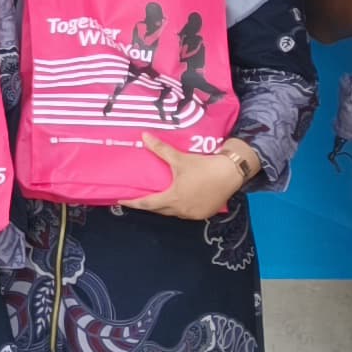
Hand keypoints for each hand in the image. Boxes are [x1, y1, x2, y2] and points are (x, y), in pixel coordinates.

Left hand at [120, 137, 254, 222]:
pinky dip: (180, 208)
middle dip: (148, 205)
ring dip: (164, 208)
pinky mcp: (204, 214)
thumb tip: (144, 136)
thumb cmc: (203, 166)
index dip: (133, 203)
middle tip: (138, 198)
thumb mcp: (179, 158)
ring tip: (157, 199)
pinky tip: (178, 201)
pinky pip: (187, 214)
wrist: (230, 173)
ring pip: (173, 213)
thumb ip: (160, 149)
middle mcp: (181, 210)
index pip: (147, 204)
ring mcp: (193, 214)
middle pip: (159, 210)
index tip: (121, 201)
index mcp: (173, 198)